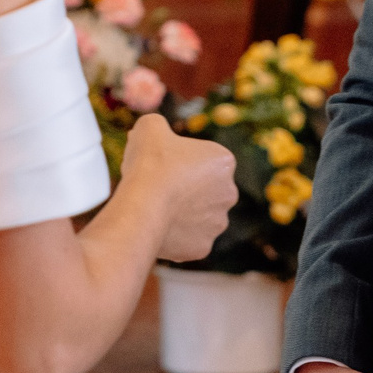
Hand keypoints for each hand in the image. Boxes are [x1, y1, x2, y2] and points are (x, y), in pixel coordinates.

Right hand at [118, 115, 237, 262]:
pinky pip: (189, 239)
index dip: (182, 161)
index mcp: (224, 162)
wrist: (143, 204)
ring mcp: (217, 223)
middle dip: (187, 189)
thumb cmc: (150, 162)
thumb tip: (156, 131)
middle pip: (205, 190)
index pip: (205, 160)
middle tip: (159, 186)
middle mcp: (229, 193)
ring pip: (199, 217)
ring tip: (156, 208)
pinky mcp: (203, 248)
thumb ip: (159, 124)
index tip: (164, 163)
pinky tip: (158, 227)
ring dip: (183, 213)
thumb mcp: (151, 126)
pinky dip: (176, 236)